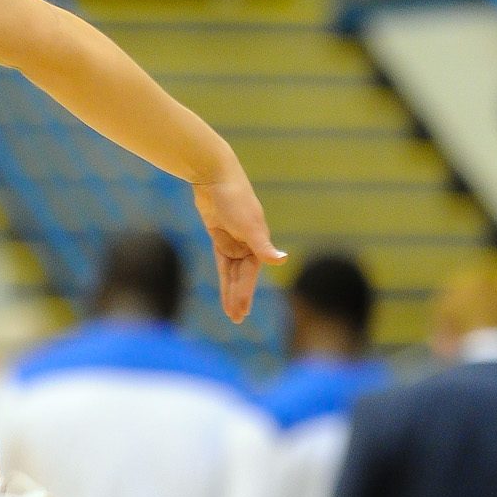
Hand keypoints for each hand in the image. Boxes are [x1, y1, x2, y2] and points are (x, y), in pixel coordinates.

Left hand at [191, 172, 285, 323]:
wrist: (215, 176)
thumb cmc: (234, 199)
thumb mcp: (249, 224)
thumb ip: (263, 246)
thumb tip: (282, 261)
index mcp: (258, 243)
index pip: (250, 275)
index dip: (244, 294)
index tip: (241, 313)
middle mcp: (248, 244)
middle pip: (242, 277)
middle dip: (239, 297)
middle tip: (237, 319)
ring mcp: (234, 241)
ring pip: (232, 272)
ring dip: (231, 290)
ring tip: (231, 312)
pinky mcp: (221, 236)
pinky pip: (223, 262)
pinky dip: (224, 275)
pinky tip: (226, 288)